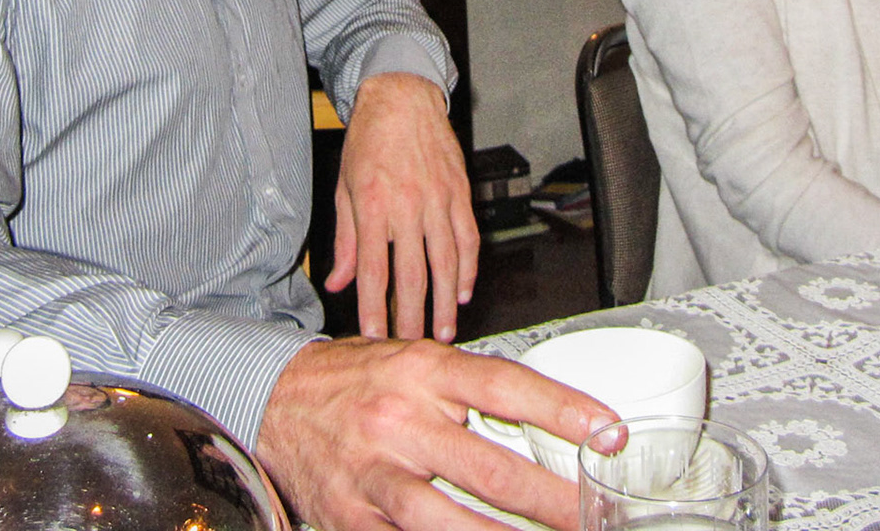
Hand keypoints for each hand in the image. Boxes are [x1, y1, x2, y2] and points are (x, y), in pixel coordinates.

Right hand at [257, 337, 615, 530]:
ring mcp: (374, 473)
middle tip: (592, 513)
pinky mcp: (350, 516)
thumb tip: (540, 423)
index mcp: (424, 371)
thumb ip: (469, 392)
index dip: (562, 408)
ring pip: (447, 519)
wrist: (272, 398)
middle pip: (488, 467)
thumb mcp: (414, 363)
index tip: (607, 430)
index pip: (505, 387)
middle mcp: (400, 419)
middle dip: (549, 499)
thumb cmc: (356, 381)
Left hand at [326, 72, 477, 340]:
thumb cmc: (369, 140)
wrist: (402, 97)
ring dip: (445, 302)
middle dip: (412, 317)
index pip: (374, 270)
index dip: (374, 308)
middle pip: (413, 275)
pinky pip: (468, 238)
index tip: (374, 336)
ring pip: (446, 262)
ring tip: (443, 332)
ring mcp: (438, 200)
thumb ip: (345, 240)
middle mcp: (408, 206)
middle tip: (411, 346)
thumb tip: (338, 282)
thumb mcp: (344, 188)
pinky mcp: (459, 193)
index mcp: (374, 206)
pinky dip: (468, 269)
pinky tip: (462, 291)